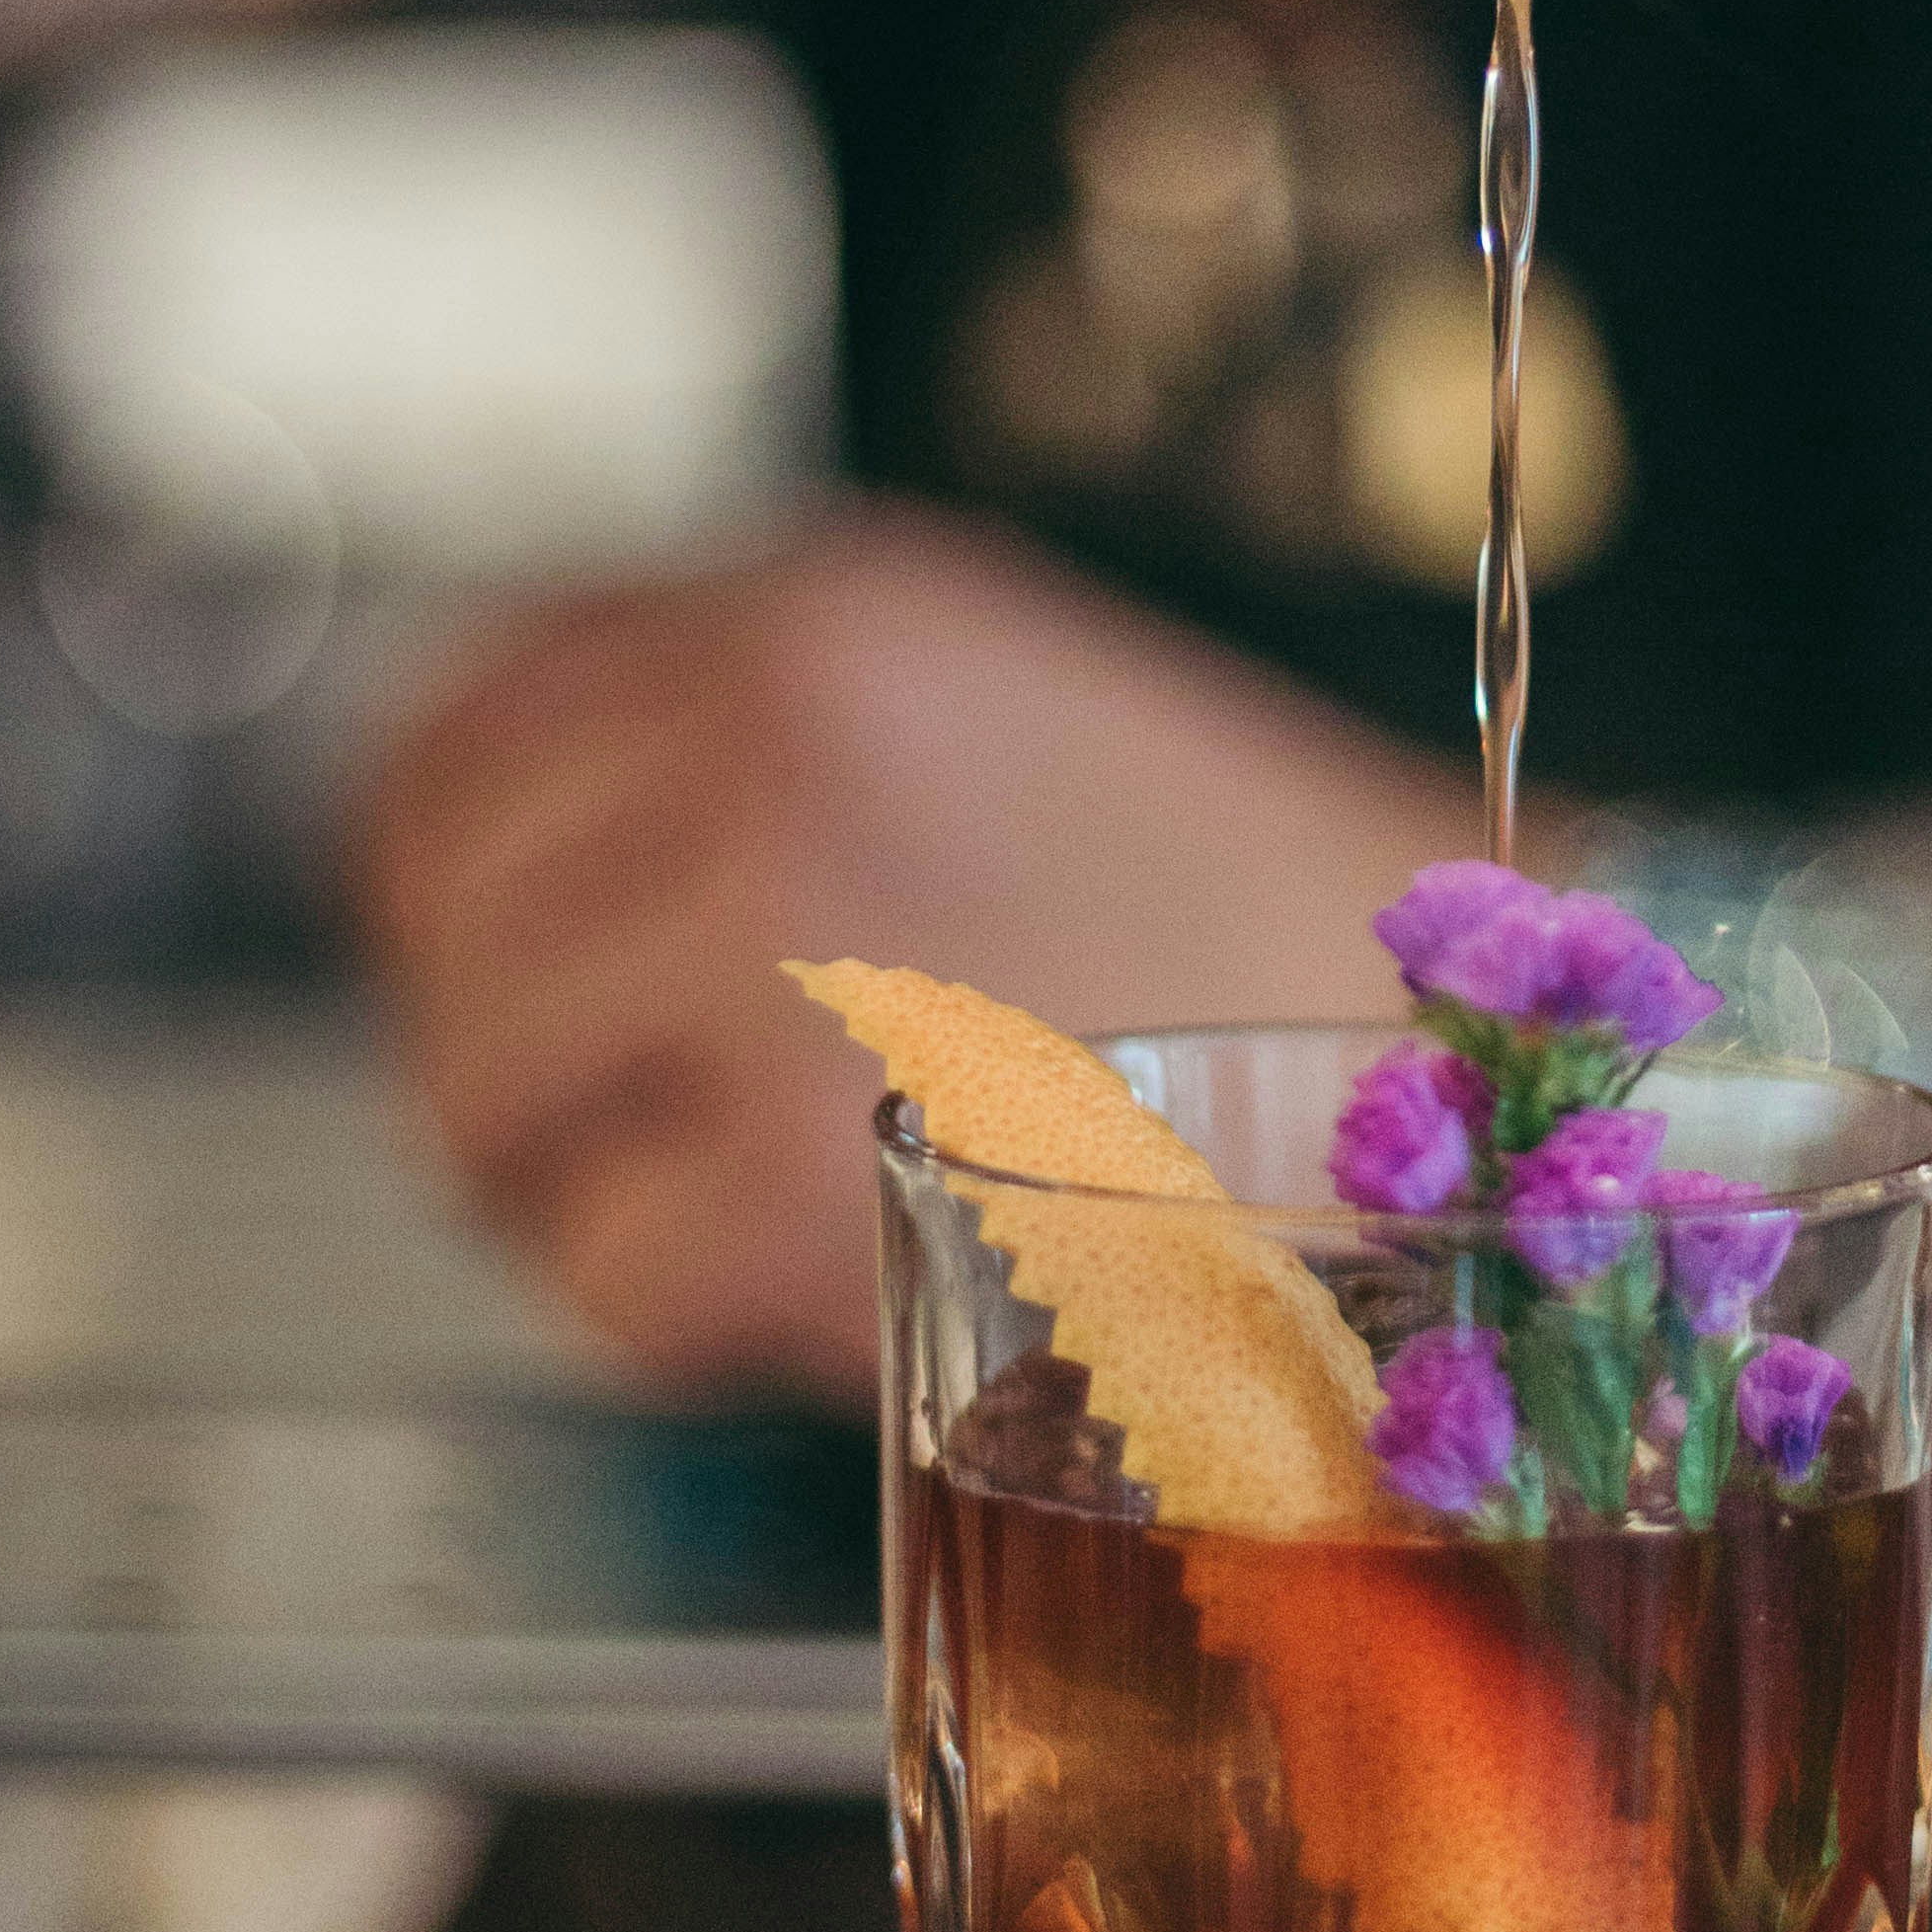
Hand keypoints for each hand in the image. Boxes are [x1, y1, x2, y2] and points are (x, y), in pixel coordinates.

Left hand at [356, 502, 1473, 1392]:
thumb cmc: (1277, 941)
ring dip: (576, 1192)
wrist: (1491, 1071)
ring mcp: (769, 931)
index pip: (467, 726)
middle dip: (505, 1056)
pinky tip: (828, 1286)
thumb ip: (780, 749)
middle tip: (618, 1141)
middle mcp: (766, 732)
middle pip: (440, 918)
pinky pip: (599, 1266)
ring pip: (484, 1094)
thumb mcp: (1005, 721)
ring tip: (742, 1217)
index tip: (497, 964)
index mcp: (814, 609)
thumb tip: (545, 878)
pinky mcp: (787, 1145)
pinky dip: (682, 1322)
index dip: (454, 879)